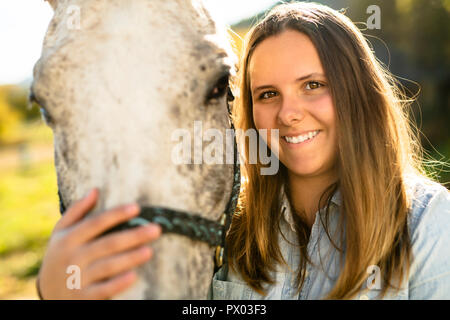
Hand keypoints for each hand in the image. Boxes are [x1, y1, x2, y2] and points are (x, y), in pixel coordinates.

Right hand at [37, 188, 160, 298]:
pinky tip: (133, 276)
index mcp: (68, 239)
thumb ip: (76, 211)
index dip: (116, 215)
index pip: (95, 223)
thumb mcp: (60, 234)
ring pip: (108, 266)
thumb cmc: (60, 257)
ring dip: (129, 258)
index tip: (136, 207)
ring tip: (149, 251)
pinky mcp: (84, 297)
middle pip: (107, 244)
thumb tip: (95, 190)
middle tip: (156, 229)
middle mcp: (73, 257)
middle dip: (133, 236)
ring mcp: (78, 278)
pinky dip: (117, 284)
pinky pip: (103, 290)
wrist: (48, 295)